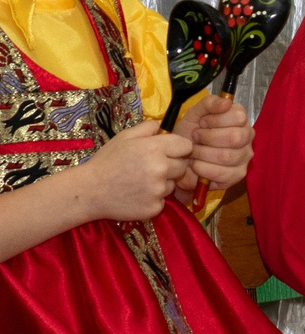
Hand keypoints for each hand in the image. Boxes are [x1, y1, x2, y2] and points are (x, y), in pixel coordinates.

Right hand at [71, 122, 193, 221]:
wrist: (89, 191)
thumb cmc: (106, 162)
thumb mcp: (123, 138)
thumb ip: (146, 128)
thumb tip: (162, 126)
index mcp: (154, 148)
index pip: (186, 146)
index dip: (179, 149)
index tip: (169, 152)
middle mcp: (161, 168)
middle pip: (183, 166)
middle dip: (172, 166)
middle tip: (150, 168)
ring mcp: (159, 189)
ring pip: (173, 184)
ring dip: (162, 183)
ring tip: (140, 181)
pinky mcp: (155, 207)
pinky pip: (163, 200)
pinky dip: (154, 198)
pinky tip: (137, 194)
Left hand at [176, 93, 251, 192]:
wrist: (178, 156)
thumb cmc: (189, 133)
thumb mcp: (195, 114)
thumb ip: (210, 103)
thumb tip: (227, 102)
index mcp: (240, 119)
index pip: (239, 117)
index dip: (216, 120)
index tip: (202, 123)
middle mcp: (247, 138)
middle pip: (235, 137)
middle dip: (208, 138)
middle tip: (196, 137)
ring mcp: (245, 158)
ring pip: (227, 156)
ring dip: (203, 153)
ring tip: (194, 152)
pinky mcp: (237, 175)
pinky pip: (223, 173)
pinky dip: (203, 168)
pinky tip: (196, 165)